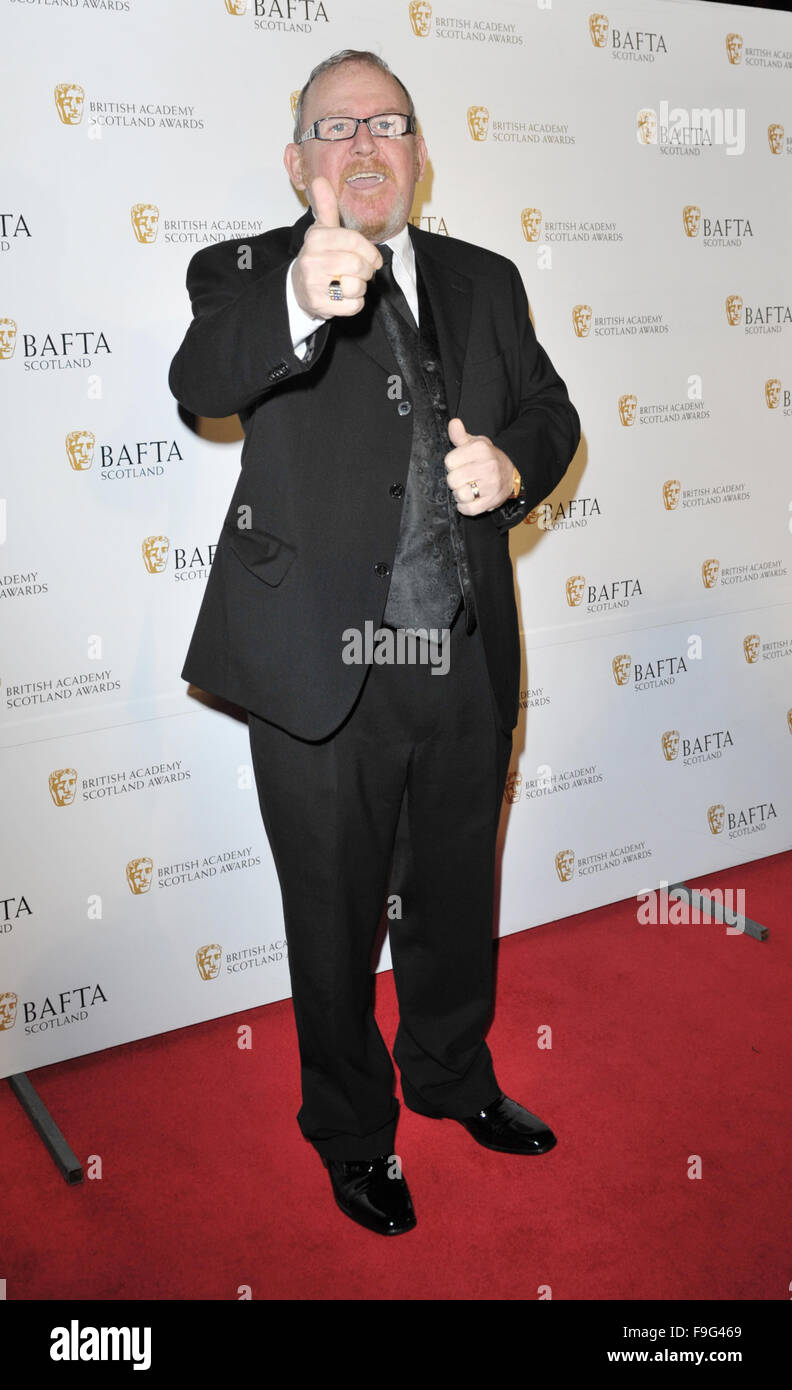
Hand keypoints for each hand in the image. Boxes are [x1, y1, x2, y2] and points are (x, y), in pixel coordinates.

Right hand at [290, 176, 382, 318]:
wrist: (298, 287)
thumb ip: (325, 206)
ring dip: (360, 287)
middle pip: (357, 265)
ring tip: (350, 282)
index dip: (370, 251)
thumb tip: (320, 179)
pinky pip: (353, 306)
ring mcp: (314, 284)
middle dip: (366, 270)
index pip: (354, 241)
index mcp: (316, 238)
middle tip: (362, 271)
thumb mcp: (321, 230)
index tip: (374, 258)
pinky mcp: (320, 305)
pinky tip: (345, 296)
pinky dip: (355, 303)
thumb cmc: (318, 255)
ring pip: (356, 286)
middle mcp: (312, 260)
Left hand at [444, 417, 515, 514]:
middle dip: (454, 480)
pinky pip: (469, 509)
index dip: (451, 464)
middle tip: (462, 478)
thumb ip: (460, 435)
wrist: (512, 471)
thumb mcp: (476, 443)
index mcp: (480, 449)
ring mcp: (491, 485)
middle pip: (452, 479)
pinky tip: (468, 500)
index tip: (459, 464)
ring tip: (466, 488)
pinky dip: (464, 507)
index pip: (449, 461)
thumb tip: (454, 423)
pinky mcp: (492, 501)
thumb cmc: (488, 457)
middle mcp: (487, 466)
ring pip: (460, 495)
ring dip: (459, 494)